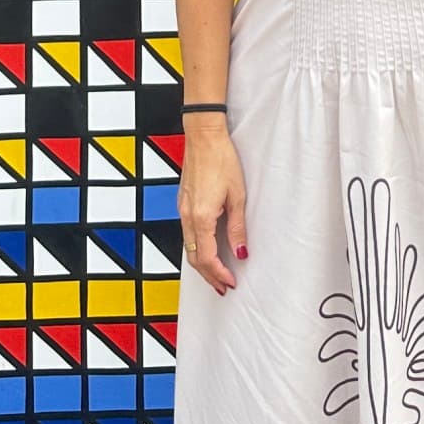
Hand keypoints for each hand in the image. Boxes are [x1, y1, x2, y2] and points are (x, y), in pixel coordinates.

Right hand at [179, 120, 248, 294]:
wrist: (203, 136)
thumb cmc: (221, 159)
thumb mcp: (237, 196)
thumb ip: (237, 227)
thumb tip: (241, 252)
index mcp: (201, 217)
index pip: (207, 258)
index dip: (219, 274)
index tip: (230, 282)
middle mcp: (187, 216)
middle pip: (194, 258)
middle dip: (209, 276)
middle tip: (223, 286)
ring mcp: (182, 209)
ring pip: (188, 247)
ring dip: (202, 264)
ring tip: (217, 273)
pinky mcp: (182, 203)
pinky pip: (187, 234)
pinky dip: (197, 248)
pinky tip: (208, 249)